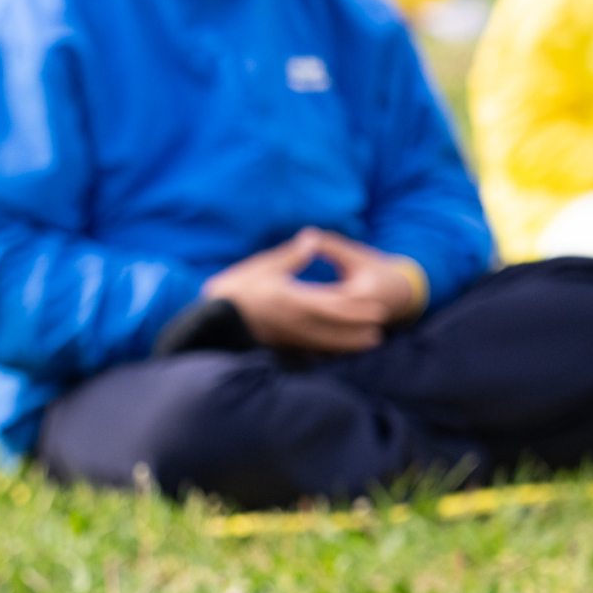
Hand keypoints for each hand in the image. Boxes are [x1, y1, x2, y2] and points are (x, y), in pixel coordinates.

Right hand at [203, 228, 415, 353]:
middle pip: (334, 329)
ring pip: (325, 344)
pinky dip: (328, 352)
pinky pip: (310, 351)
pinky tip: (337, 353)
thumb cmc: (235, 289)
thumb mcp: (262, 266)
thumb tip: (312, 239)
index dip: (358, 310)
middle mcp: (294, 321)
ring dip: (348, 345)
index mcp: (293, 299)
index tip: (379, 310)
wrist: (212, 319)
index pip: (333, 306)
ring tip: (368, 344)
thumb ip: (290, 256)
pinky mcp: (279, 345)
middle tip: (380, 334)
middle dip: (358, 332)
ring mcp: (287, 336)